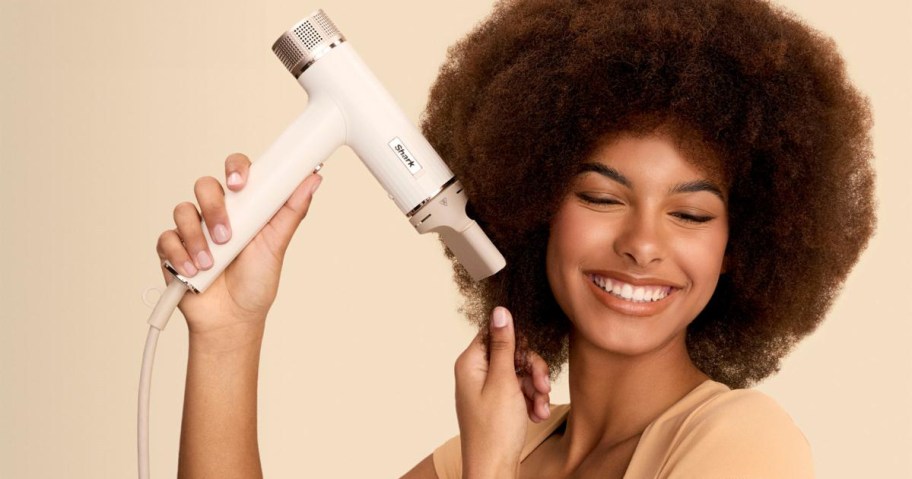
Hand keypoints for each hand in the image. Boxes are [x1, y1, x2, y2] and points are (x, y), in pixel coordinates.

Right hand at [155, 153, 322, 338]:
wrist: (232, 319)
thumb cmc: (256, 281)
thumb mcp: (277, 245)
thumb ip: (292, 210)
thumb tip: (313, 179)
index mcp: (244, 206)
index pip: (236, 171)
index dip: (236, 169)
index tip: (239, 183)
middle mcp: (217, 213)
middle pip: (205, 185)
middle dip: (214, 209)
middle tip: (226, 236)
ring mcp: (193, 229)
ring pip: (183, 211)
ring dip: (197, 238)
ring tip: (210, 263)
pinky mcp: (173, 248)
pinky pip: (167, 238)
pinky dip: (180, 255)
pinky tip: (194, 272)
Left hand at [455, 306, 550, 477]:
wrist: (493, 470)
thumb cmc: (494, 430)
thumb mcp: (503, 381)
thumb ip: (503, 345)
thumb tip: (500, 310)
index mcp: (470, 363)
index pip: (496, 333)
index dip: (518, 344)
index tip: (531, 359)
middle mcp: (475, 373)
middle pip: (511, 354)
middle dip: (532, 370)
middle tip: (543, 387)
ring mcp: (486, 389)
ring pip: (519, 373)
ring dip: (535, 389)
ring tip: (540, 407)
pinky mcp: (497, 404)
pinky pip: (519, 391)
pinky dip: (531, 401)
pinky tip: (536, 415)